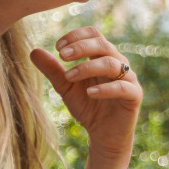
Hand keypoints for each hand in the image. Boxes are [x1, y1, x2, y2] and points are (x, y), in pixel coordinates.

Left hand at [30, 26, 141, 156]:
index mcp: (102, 56)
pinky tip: (89, 93)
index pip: (94, 34)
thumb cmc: (87, 106)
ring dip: (88, 67)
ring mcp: (128, 78)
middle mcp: (118, 63)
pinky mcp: (134, 95)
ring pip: (112, 63)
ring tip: (69, 77)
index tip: (58, 47)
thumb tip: (34, 51)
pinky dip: (105, 88)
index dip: (76, 36)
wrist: (103, 134)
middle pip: (103, 44)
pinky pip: (122, 87)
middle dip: (81, 48)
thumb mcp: (65, 87)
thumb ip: (52, 70)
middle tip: (62, 56)